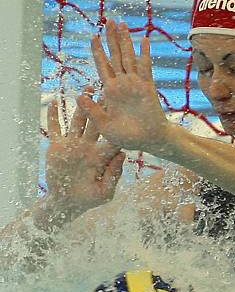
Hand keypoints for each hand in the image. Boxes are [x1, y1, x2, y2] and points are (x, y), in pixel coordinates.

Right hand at [46, 89, 125, 216]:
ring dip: (81, 105)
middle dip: (102, 107)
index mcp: (101, 156)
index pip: (110, 137)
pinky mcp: (57, 146)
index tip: (124, 109)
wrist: (66, 202)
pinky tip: (55, 101)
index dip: (117, 124)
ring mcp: (72, 145)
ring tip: (86, 89)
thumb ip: (113, 175)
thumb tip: (123, 155)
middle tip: (108, 90)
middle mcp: (88, 147)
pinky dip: (54, 115)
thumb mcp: (104, 192)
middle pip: (96, 123)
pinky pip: (55, 128)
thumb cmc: (88, 200)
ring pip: (77, 120)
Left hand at [77, 20, 169, 151]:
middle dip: (112, 38)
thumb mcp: (104, 125)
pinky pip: (146, 67)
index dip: (98, 51)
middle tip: (109, 20)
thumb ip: (92, 110)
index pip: (103, 66)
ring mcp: (135, 84)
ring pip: (128, 57)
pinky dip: (144, 54)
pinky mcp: (147, 87)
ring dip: (125, 40)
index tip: (94, 36)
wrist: (149, 141)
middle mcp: (122, 84)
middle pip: (115, 56)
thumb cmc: (127, 136)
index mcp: (110, 91)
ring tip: (121, 23)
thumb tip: (79, 95)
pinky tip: (144, 40)